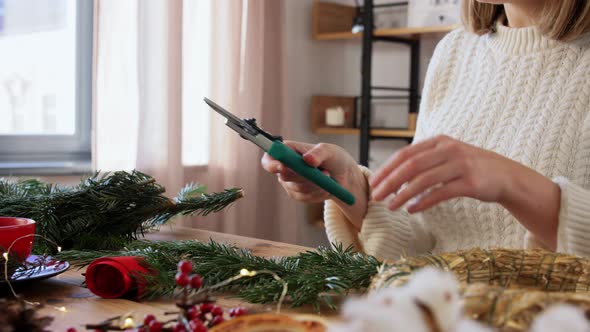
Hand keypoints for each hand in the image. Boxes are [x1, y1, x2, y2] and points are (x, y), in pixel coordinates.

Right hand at [261, 141, 367, 228]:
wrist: (344, 176)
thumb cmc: (334, 158)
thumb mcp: (330, 151)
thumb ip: (319, 153)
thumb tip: (307, 160)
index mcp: (287, 151)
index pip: (269, 158)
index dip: (271, 163)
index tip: (282, 167)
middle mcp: (284, 167)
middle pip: (284, 176)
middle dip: (305, 176)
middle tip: (324, 172)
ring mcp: (289, 183)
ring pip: (297, 188)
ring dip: (315, 185)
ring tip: (328, 177)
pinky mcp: (297, 195)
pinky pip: (304, 198)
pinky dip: (318, 193)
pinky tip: (326, 188)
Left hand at [370, 135, 522, 212]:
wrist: (507, 176)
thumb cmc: (470, 169)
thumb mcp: (447, 157)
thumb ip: (424, 162)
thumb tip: (393, 177)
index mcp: (439, 142)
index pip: (405, 154)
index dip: (387, 168)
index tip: (373, 183)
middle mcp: (448, 150)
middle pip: (411, 165)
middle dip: (390, 182)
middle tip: (376, 196)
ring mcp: (461, 165)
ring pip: (424, 180)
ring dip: (404, 195)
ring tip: (391, 207)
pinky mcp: (471, 183)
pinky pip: (441, 193)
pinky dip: (424, 202)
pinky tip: (412, 210)